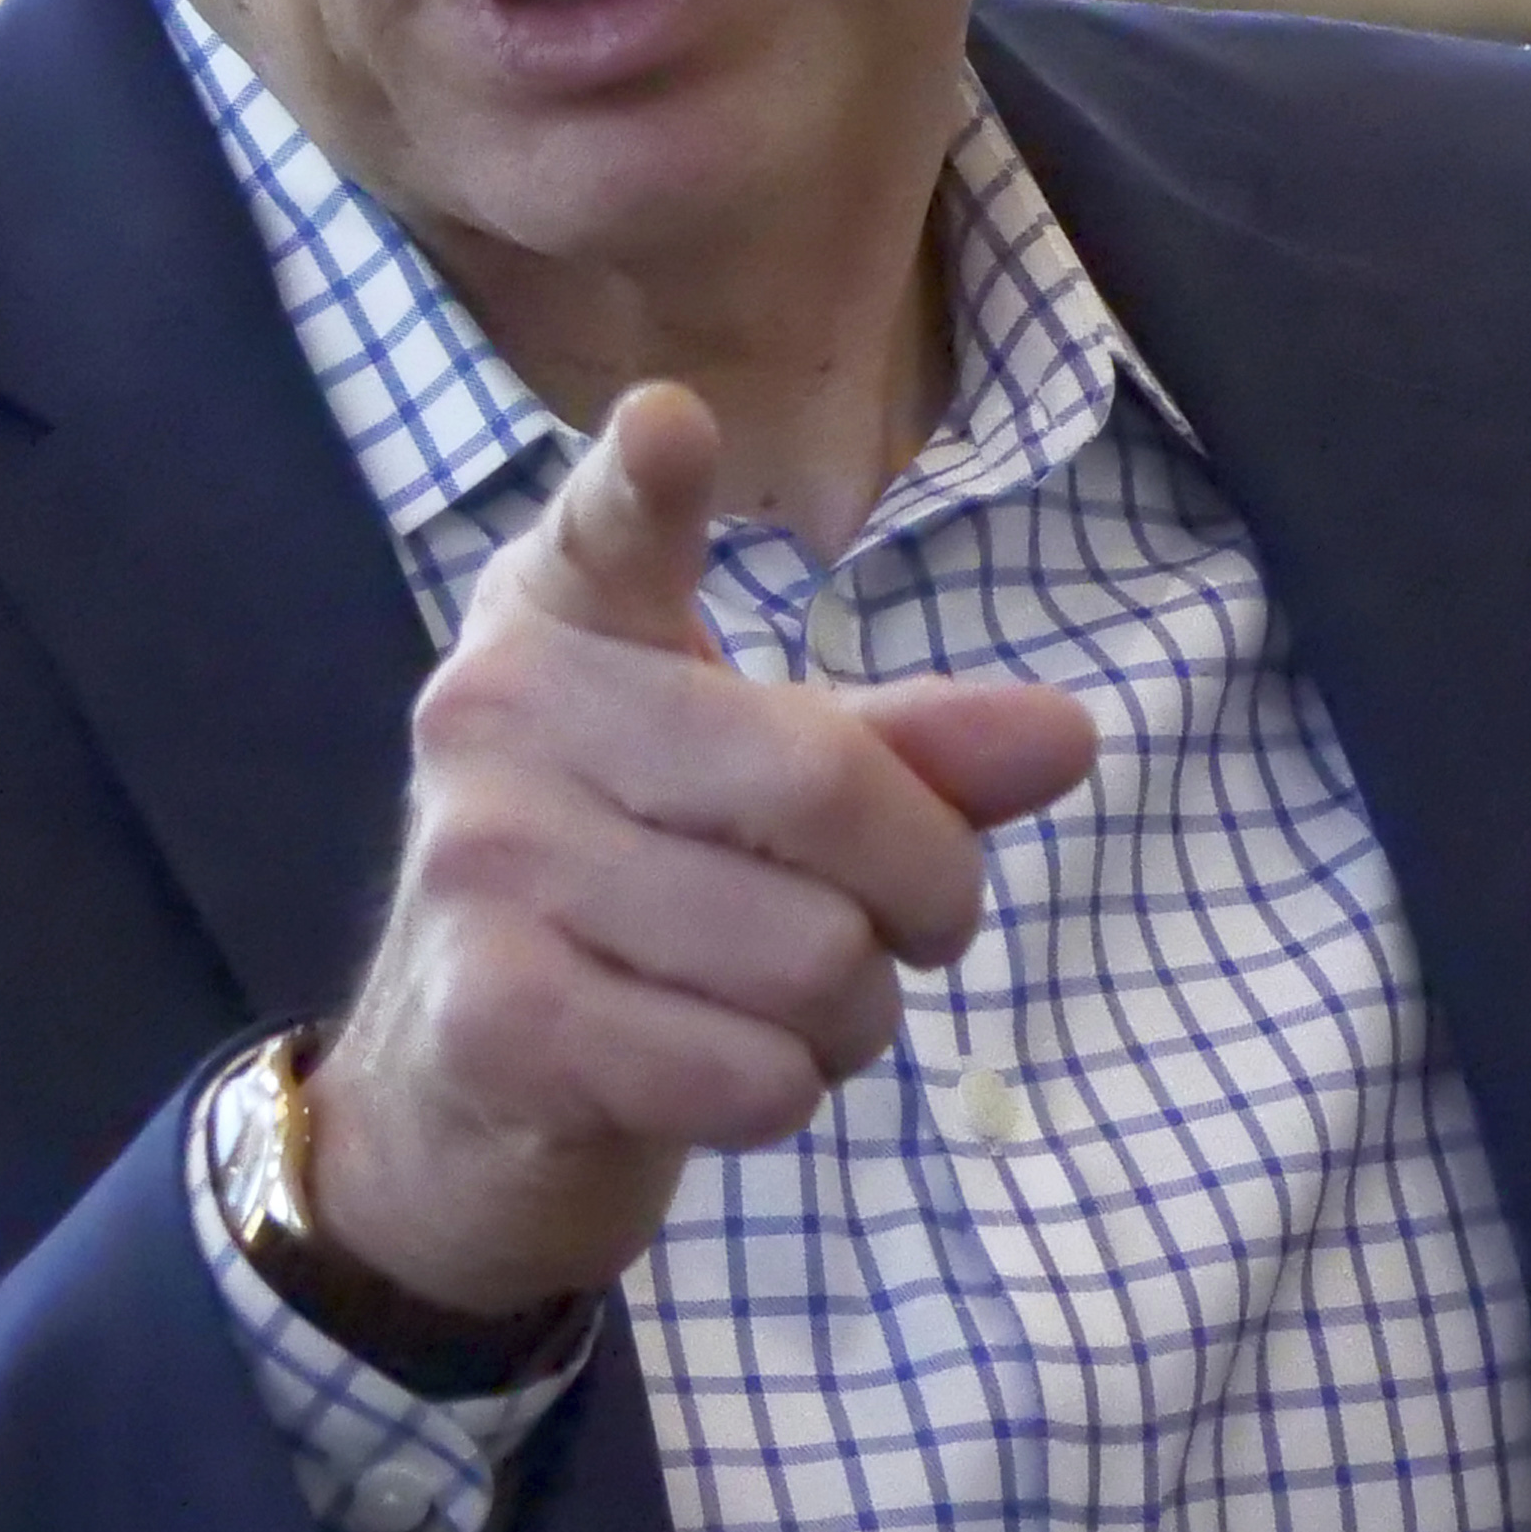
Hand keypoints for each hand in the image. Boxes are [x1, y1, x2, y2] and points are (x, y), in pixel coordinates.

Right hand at [303, 382, 1100, 1318]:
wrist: (462, 1104)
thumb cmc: (641, 907)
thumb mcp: (762, 796)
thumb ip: (912, 754)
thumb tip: (1068, 736)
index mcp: (564, 621)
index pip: (609, 528)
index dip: (647, 480)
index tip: (673, 427)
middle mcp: (495, 715)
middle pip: (824, 787)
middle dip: (927, 893)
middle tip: (904, 934)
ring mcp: (479, 865)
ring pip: (809, 956)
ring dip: (853, 1020)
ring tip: (786, 1014)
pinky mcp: (491, 1022)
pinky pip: (749, 1072)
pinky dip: (785, 1096)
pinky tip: (720, 1077)